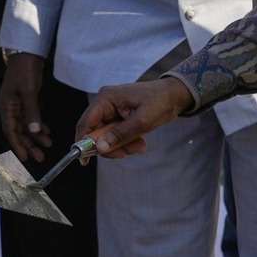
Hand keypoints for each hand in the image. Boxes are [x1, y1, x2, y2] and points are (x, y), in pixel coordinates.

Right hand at [0, 52, 50, 161]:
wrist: (27, 53)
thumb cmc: (25, 70)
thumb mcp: (29, 91)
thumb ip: (31, 111)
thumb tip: (33, 131)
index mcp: (6, 106)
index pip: (10, 131)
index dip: (17, 145)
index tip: (25, 157)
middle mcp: (9, 107)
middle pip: (18, 131)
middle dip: (29, 144)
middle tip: (40, 156)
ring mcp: (17, 104)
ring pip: (25, 126)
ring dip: (35, 136)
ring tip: (47, 145)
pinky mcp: (24, 100)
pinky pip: (30, 118)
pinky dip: (38, 125)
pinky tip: (46, 132)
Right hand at [77, 78, 192, 158]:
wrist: (174, 95)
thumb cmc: (160, 102)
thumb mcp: (142, 121)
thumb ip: (119, 135)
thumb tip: (100, 148)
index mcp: (106, 98)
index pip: (85, 123)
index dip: (82, 143)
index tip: (85, 161)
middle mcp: (105, 103)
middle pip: (95, 133)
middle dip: (110, 146)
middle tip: (125, 154)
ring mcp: (112, 109)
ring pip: (107, 136)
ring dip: (121, 145)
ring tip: (139, 145)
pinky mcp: (119, 116)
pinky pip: (116, 134)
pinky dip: (126, 142)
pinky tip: (140, 141)